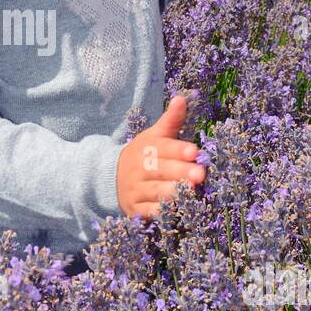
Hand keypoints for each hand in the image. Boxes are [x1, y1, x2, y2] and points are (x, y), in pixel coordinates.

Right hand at [115, 94, 204, 219]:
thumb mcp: (154, 136)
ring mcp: (136, 190)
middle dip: (181, 172)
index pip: (163, 148)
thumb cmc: (143, 155)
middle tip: (201, 174)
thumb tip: (182, 98)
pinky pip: (149, 211)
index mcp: (147, 149)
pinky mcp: (135, 209)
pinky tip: (176, 211)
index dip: (178, 150)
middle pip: (161, 170)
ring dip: (174, 192)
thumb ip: (170, 121)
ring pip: (156, 192)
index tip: (194, 151)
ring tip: (191, 192)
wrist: (110, 177)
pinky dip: (162, 212)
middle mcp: (140, 169)